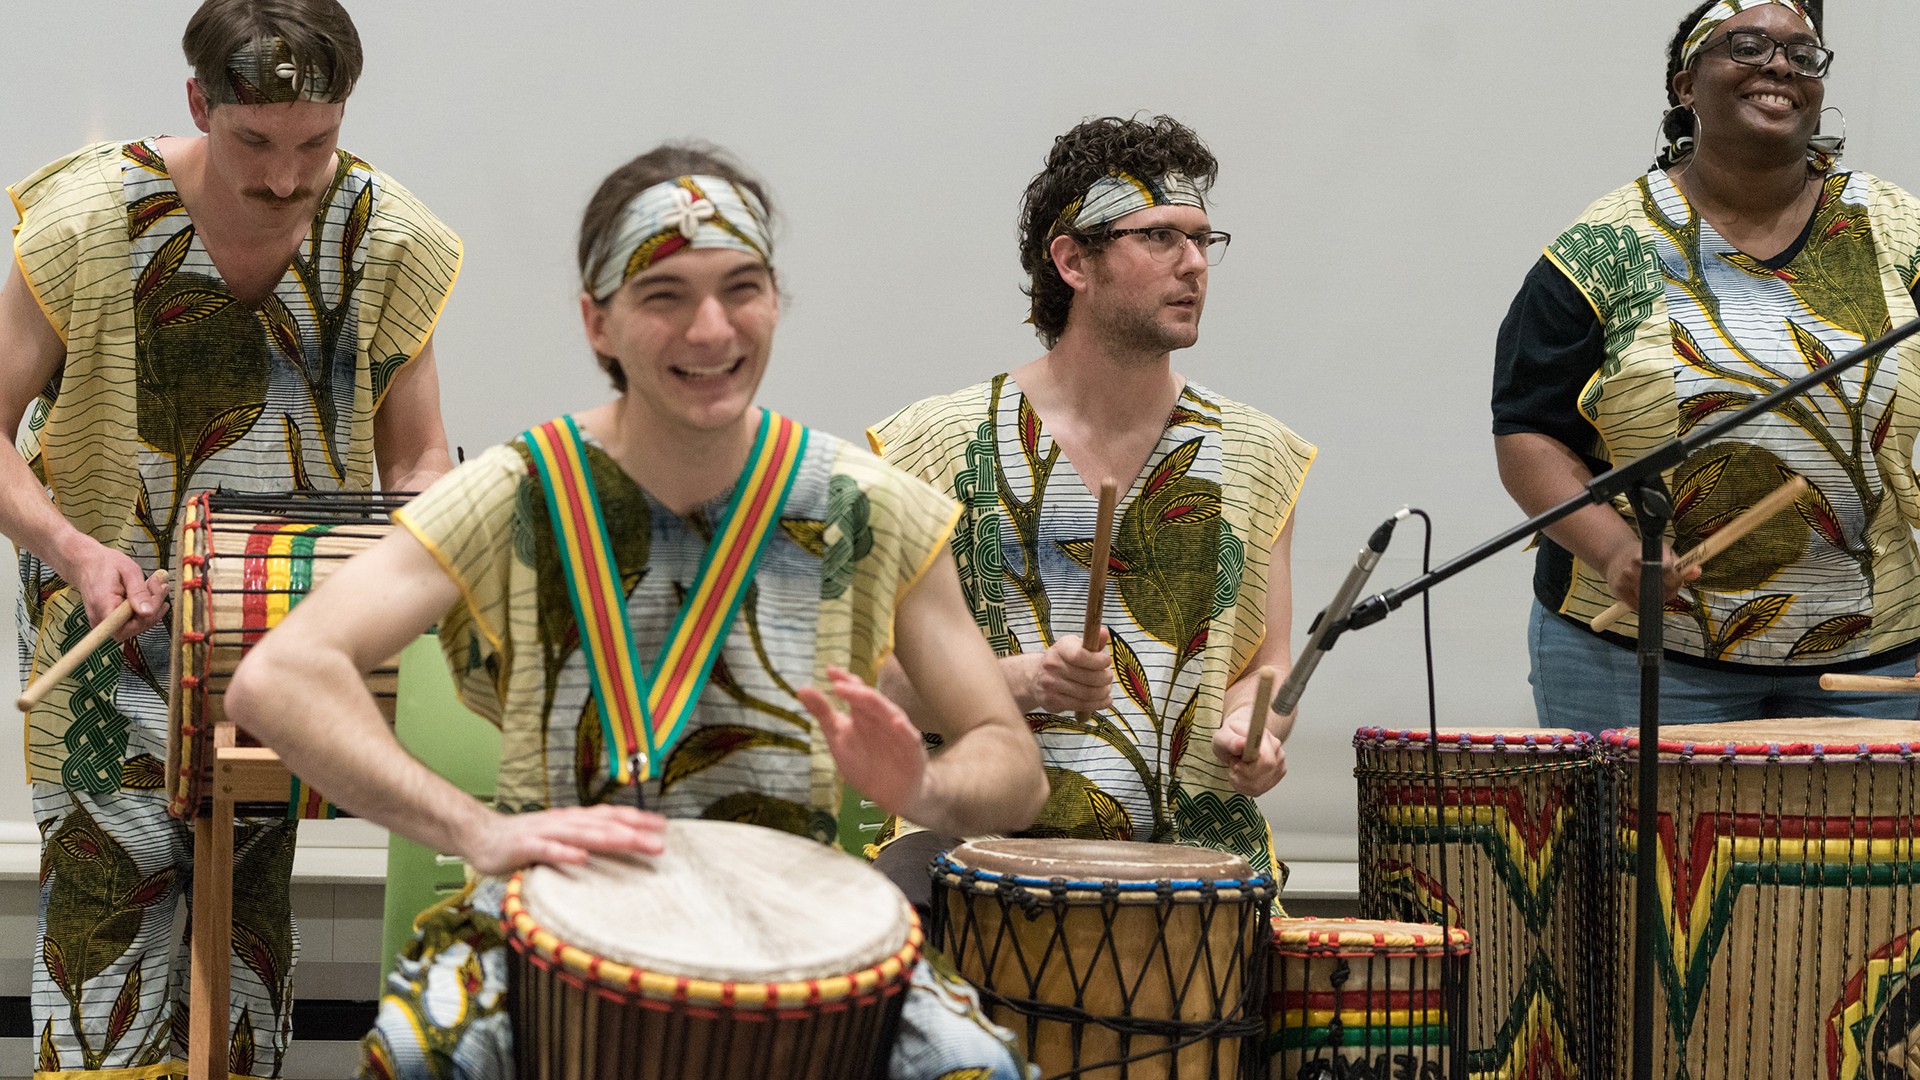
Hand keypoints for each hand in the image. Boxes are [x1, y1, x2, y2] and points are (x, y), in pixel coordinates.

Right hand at [59, 537, 167, 640]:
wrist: (87, 564)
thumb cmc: (105, 564)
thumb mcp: (127, 571)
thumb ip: (138, 592)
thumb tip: (148, 612)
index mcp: (102, 606)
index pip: (129, 626)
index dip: (148, 615)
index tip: (156, 589)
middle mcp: (101, 620)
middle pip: (136, 627)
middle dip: (154, 607)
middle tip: (160, 584)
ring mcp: (106, 623)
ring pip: (138, 625)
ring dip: (153, 607)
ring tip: (157, 585)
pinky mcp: (112, 621)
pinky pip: (134, 621)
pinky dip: (147, 609)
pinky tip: (154, 594)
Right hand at [461, 804, 666, 875]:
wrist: (480, 834)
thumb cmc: (523, 840)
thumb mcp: (559, 837)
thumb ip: (583, 841)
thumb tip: (614, 846)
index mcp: (574, 820)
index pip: (611, 816)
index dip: (637, 819)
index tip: (664, 827)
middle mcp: (564, 822)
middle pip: (603, 825)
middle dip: (633, 832)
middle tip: (660, 843)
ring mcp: (545, 833)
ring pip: (581, 834)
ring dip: (608, 837)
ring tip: (631, 842)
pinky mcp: (525, 847)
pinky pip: (547, 850)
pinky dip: (565, 853)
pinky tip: (580, 859)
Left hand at [800, 666, 930, 820]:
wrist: (891, 794)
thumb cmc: (864, 763)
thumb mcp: (838, 737)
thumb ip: (823, 714)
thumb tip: (802, 688)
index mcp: (864, 714)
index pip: (856, 692)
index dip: (844, 681)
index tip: (829, 671)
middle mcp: (882, 719)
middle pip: (871, 700)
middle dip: (856, 692)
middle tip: (838, 685)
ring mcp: (899, 733)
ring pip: (890, 713)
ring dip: (877, 704)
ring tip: (862, 695)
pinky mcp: (912, 750)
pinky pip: (909, 737)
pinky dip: (904, 730)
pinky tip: (896, 723)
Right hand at [1019, 629, 1112, 712]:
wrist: (1036, 677)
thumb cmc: (1063, 660)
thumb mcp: (1076, 646)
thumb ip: (1093, 641)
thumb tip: (1104, 632)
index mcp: (1060, 648)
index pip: (1081, 656)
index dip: (1099, 661)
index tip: (1107, 662)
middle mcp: (1052, 665)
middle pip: (1089, 677)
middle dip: (1106, 678)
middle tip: (1109, 677)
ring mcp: (1050, 684)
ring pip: (1088, 693)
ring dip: (1104, 692)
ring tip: (1107, 689)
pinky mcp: (1052, 701)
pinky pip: (1082, 705)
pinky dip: (1098, 704)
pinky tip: (1104, 700)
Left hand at [1211, 705, 1287, 796]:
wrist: (1238, 742)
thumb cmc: (1231, 738)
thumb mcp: (1223, 736)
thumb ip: (1231, 741)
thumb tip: (1242, 744)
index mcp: (1266, 738)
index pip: (1266, 761)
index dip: (1248, 768)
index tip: (1235, 763)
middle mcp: (1277, 751)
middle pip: (1264, 775)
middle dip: (1242, 775)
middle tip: (1234, 764)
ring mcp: (1279, 765)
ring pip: (1260, 786)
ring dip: (1241, 782)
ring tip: (1236, 769)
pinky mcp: (1276, 777)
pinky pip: (1259, 790)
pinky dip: (1244, 787)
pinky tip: (1241, 776)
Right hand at [1600, 541, 1698, 607]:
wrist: (1614, 555)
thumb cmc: (1644, 555)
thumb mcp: (1664, 553)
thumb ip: (1682, 565)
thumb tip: (1697, 572)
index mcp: (1650, 554)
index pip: (1669, 571)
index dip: (1676, 580)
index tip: (1675, 581)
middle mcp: (1636, 565)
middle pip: (1661, 589)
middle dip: (1668, 592)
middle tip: (1665, 588)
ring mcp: (1626, 578)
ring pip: (1650, 600)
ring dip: (1656, 600)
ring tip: (1653, 591)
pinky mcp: (1618, 590)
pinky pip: (1637, 606)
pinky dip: (1643, 604)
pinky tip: (1641, 595)